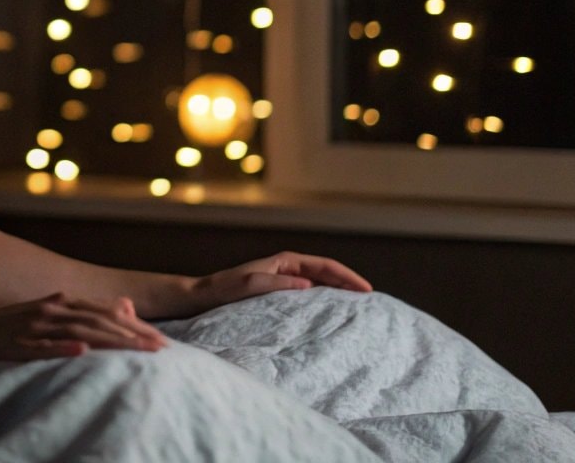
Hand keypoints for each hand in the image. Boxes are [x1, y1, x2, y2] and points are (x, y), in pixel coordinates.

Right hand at [0, 291, 169, 361]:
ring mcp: (37, 324)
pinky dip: (64, 348)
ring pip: (80, 331)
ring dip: (110, 341)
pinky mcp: (20, 342)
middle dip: (133, 335)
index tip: (161, 340)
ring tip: (136, 350)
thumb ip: (84, 312)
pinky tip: (82, 352)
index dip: (136, 326)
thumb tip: (123, 307)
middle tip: (161, 348)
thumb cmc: (14, 323)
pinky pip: (44, 346)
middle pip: (101, 320)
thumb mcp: (51, 313)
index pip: (108, 313)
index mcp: (63, 302)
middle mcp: (55, 308)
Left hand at [185, 251, 372, 315]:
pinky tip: (331, 313)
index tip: (366, 290)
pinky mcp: (280, 293)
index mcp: (286, 261)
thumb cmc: (226, 289)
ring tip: (358, 306)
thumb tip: (308, 285)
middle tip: (370, 299)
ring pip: (321, 282)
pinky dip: (324, 300)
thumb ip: (277, 282)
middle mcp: (288, 267)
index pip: (326, 266)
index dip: (348, 277)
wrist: (205, 296)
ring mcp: (285, 279)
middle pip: (328, 272)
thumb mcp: (251, 284)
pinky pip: (310, 295)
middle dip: (349, 283)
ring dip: (339, 291)